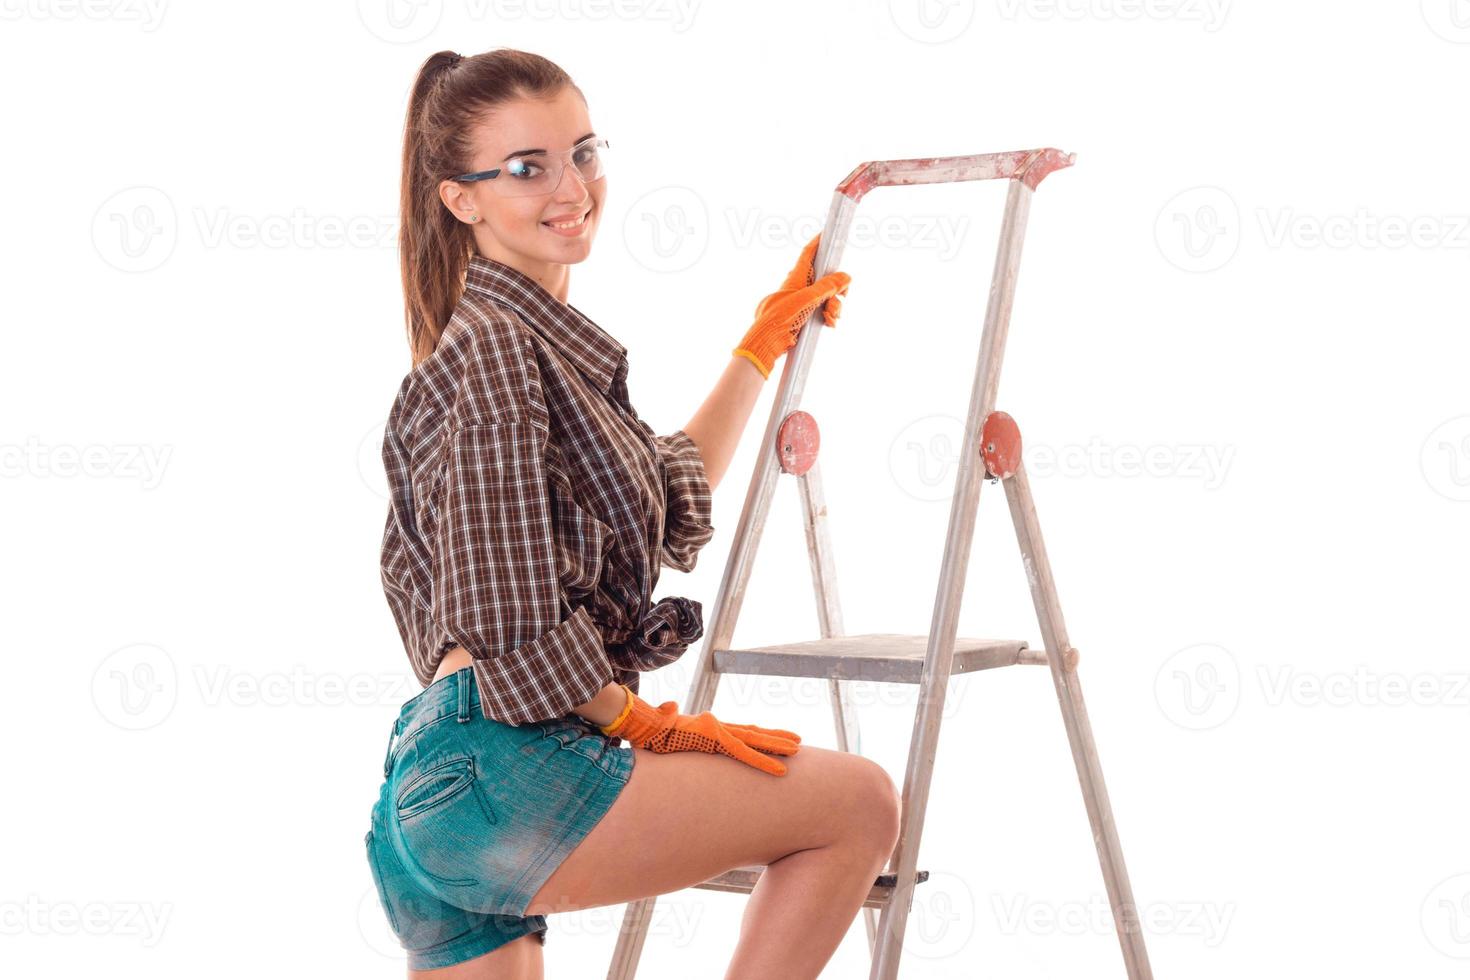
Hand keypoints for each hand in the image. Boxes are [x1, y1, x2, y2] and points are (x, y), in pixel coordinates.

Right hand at [600, 687, 801, 775]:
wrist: (638, 720)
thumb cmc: (647, 729)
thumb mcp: (665, 729)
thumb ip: (671, 720)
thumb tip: (670, 708)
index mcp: (707, 728)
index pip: (739, 732)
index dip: (758, 735)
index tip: (775, 740)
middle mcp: (715, 727)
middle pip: (752, 733)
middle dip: (775, 739)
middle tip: (798, 744)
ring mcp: (716, 731)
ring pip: (754, 740)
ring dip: (776, 746)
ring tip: (797, 750)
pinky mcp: (713, 737)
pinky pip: (744, 752)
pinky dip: (763, 760)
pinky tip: (780, 769)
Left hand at [733, 234, 850, 379]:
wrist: (768, 342)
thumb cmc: (780, 317)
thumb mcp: (807, 299)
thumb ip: (826, 287)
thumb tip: (845, 277)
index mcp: (796, 278)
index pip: (808, 254)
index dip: (818, 243)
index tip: (828, 234)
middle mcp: (800, 288)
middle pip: (825, 279)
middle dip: (837, 287)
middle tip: (843, 294)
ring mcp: (803, 304)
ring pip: (827, 298)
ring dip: (834, 306)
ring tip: (831, 316)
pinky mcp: (806, 318)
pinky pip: (824, 313)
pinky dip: (829, 317)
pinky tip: (829, 323)